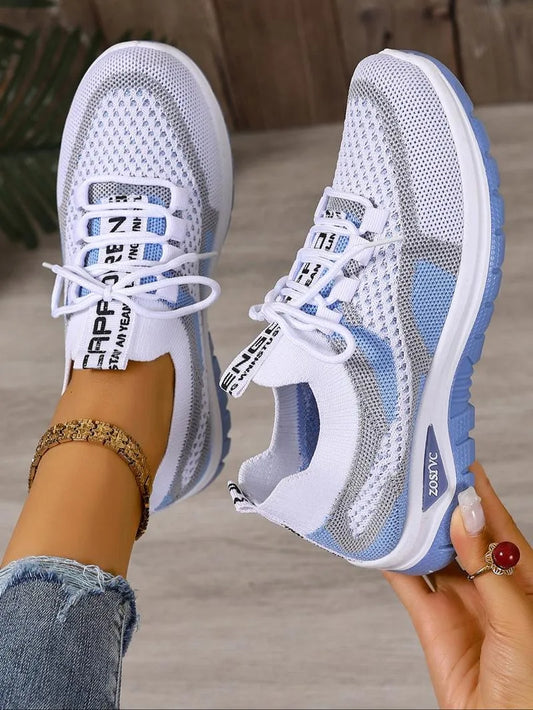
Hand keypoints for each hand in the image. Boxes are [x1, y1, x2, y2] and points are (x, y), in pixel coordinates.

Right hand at [384, 462, 532, 708]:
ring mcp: (460, 603)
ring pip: (432, 554)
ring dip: (415, 530)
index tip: (456, 461)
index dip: (477, 493)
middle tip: (418, 475)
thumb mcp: (520, 618)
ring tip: (397, 500)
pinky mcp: (432, 623)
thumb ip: (488, 567)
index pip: (497, 524)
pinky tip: (382, 541)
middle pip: (460, 535)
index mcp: (523, 578)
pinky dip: (392, 562)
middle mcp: (489, 585)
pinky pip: (409, 585)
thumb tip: (464, 520)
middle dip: (440, 506)